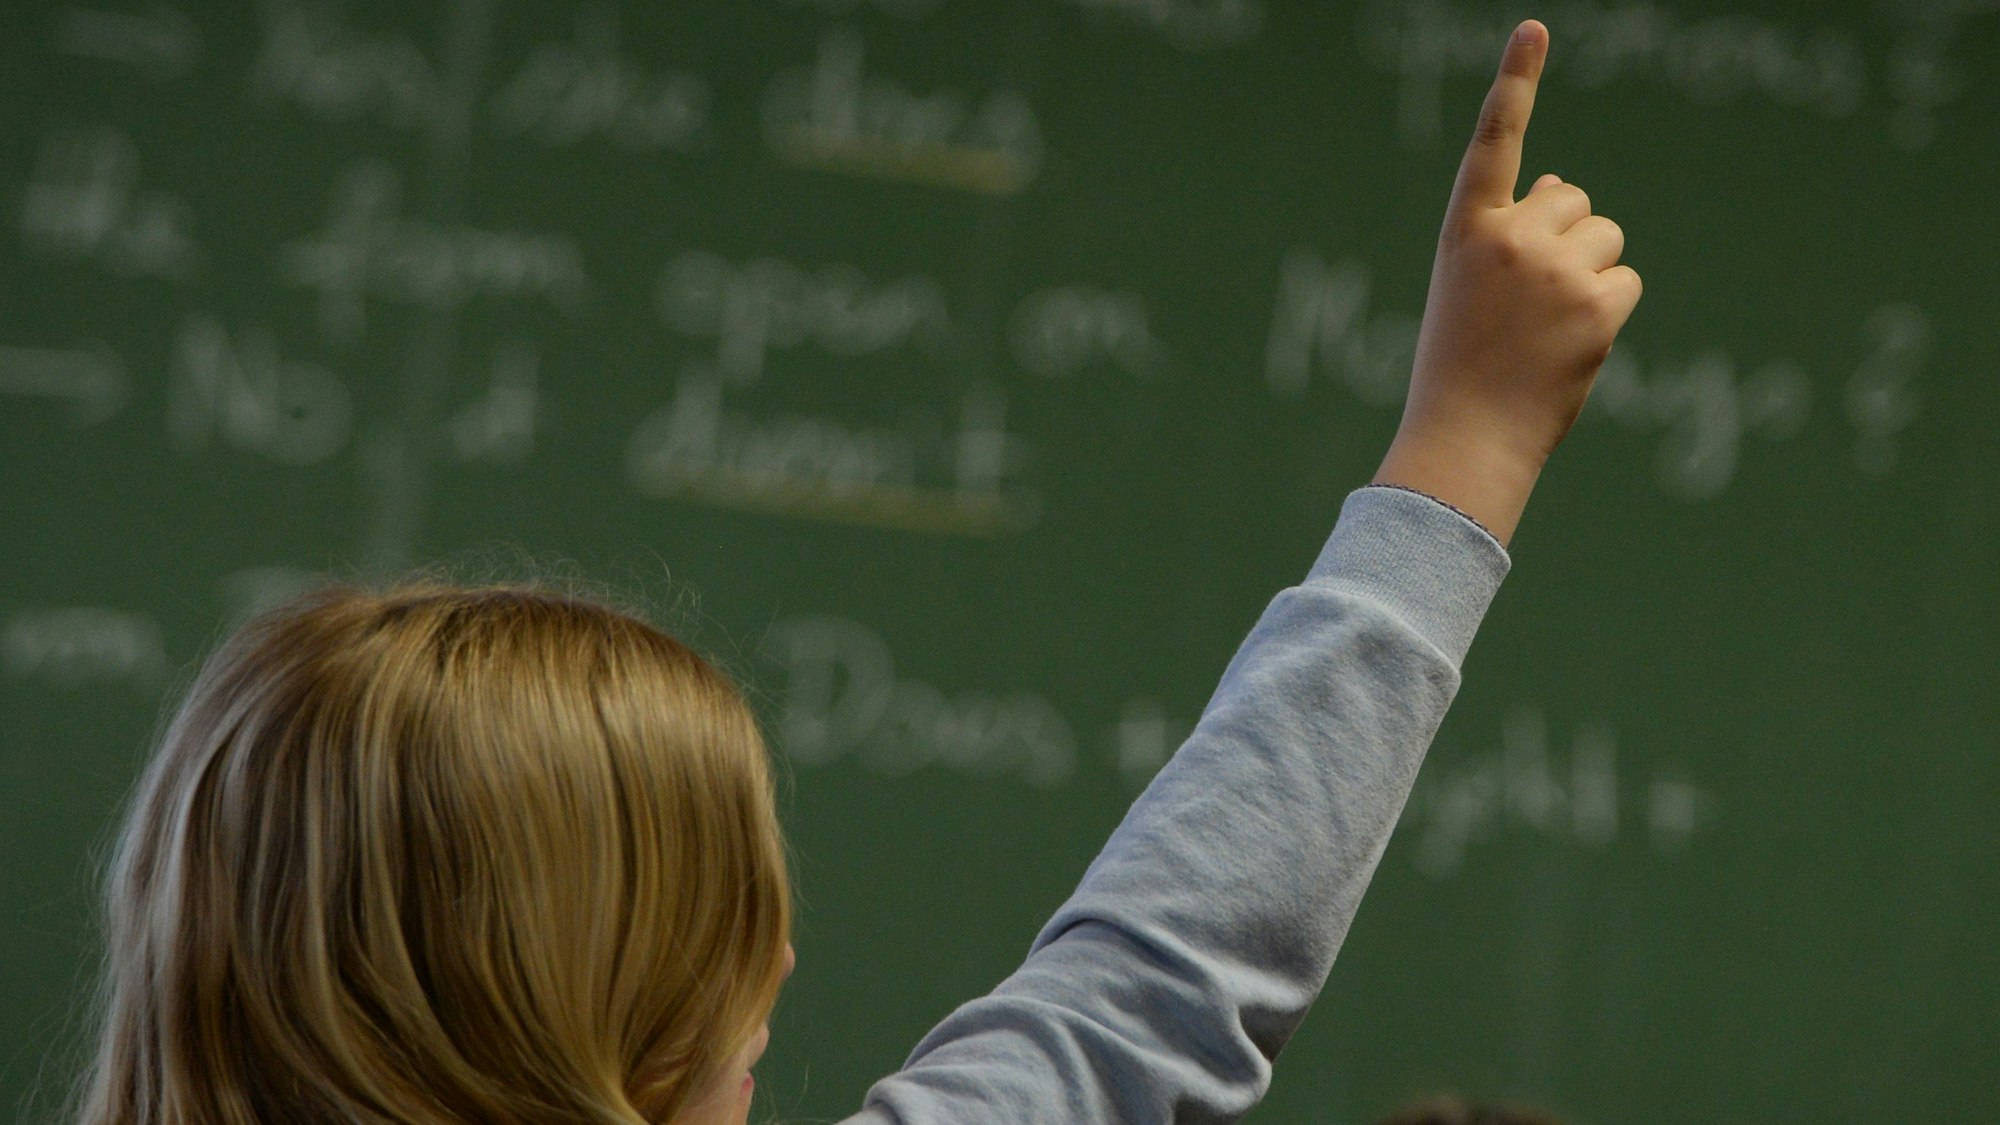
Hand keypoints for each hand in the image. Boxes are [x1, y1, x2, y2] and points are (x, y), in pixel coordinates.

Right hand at [1373, 19, 1640, 546]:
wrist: (1467, 437)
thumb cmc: (1462, 364)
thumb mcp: (1468, 287)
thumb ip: (1512, 233)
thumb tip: (1571, 189)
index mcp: (1466, 230)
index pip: (1495, 143)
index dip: (1515, 82)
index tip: (1534, 29)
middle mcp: (1510, 238)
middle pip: (1574, 199)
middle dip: (1568, 237)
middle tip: (1533, 299)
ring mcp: (1555, 269)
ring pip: (1605, 238)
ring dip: (1591, 272)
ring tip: (1548, 326)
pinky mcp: (1597, 303)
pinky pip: (1625, 280)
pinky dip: (1609, 310)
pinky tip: (1573, 344)